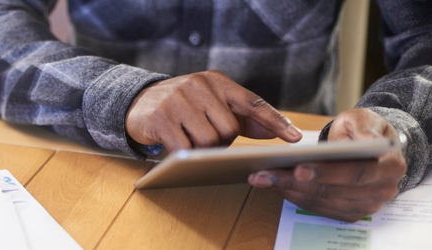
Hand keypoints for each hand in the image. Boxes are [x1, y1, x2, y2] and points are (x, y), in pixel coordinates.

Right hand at [125, 70, 301, 151]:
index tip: (295, 138)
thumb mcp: (211, 103)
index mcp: (215, 80)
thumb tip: (275, 132)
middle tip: (208, 138)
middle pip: (230, 129)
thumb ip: (242, 116)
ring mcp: (177, 101)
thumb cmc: (182, 106)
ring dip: (203, 149)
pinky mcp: (160, 119)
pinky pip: (185, 148)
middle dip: (223, 141)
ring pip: (209, 140)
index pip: (251, 101)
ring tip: (190, 140)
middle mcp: (197, 85)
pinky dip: (185, 154)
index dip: (274, 120)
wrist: (137, 103)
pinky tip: (176, 145)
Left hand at [248, 108, 406, 221]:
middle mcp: (382, 190)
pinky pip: (318, 208)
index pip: (356, 173)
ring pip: (322, 202)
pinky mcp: (350, 211)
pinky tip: (274, 184)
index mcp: (390, 166)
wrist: (372, 147)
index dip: (327, 172)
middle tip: (265, 174)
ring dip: (289, 191)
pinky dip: (294, 197)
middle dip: (296, 183)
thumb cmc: (364, 130)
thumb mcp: (363, 118)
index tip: (298, 168)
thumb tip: (356, 142)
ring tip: (261, 178)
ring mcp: (366, 205)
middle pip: (334, 191)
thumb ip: (360, 127)